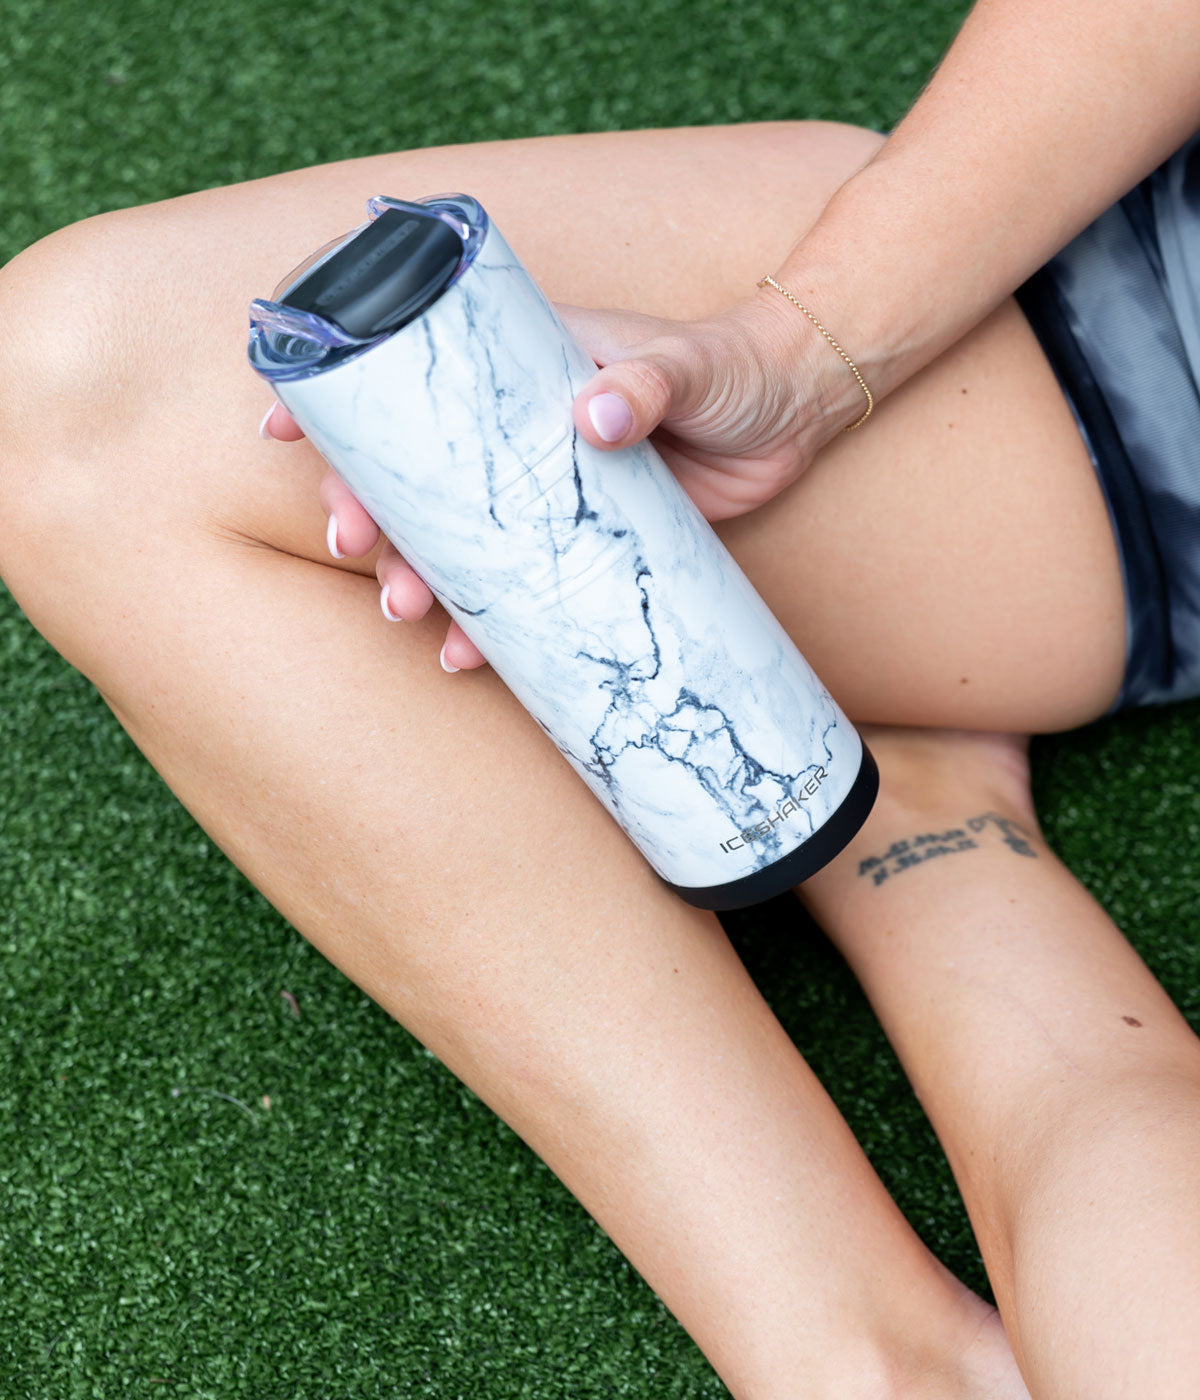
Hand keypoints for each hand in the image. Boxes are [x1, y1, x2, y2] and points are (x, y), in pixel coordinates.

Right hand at [261, 289, 848, 670]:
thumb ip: (645, 382)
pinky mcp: (586, 544)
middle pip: (420, 474)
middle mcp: (520, 433)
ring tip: (409, 613)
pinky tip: (470, 656)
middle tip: (354, 546)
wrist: (799, 408)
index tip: (284, 431)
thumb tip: (595, 416)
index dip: (343, 405)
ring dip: (423, 577)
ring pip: (461, 540)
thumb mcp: (689, 364)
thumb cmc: (735, 363)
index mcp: (523, 369)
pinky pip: (522, 589)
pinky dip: (492, 625)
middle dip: (372, 511)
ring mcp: (548, 493)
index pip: (414, 376)